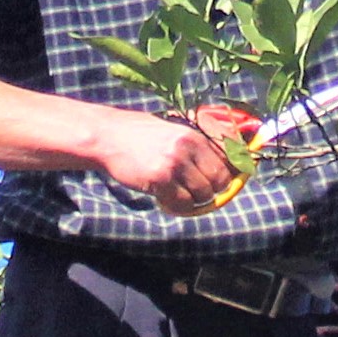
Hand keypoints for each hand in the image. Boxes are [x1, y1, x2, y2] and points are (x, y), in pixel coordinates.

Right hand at [87, 109, 239, 214]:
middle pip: (220, 179)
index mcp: (195, 133)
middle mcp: (188, 146)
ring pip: (203, 193)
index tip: (223, 183)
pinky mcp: (160, 179)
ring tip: (179, 193)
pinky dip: (177, 205)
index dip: (230, 173)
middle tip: (196, 192)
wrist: (108, 137)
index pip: (229, 157)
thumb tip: (225, 166)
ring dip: (194, 199)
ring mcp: (174, 163)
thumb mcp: (173, 131)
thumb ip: (197, 144)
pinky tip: (165, 198)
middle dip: (212, 190)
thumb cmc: (140, 135)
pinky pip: (182, 202)